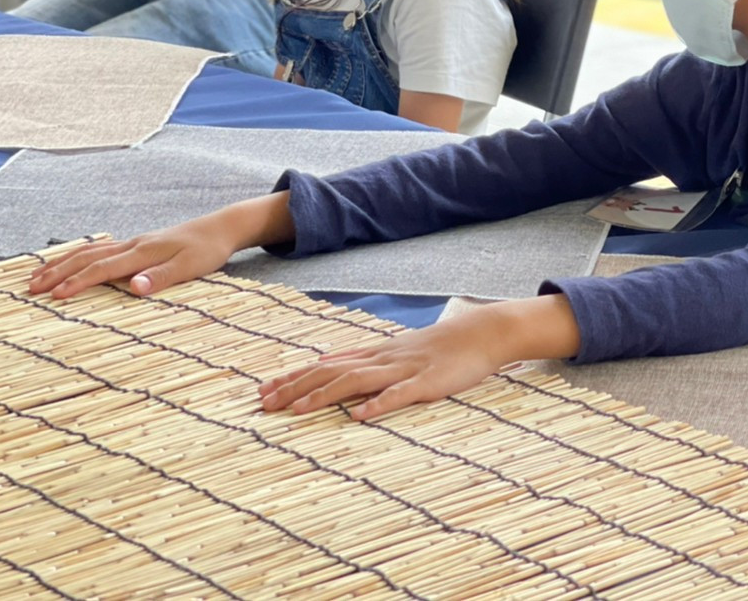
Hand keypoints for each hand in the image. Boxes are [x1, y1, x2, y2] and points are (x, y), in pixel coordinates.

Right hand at [29, 194, 293, 299]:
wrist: (221, 227)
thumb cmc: (208, 249)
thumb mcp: (191, 266)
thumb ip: (163, 277)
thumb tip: (135, 288)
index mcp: (143, 252)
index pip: (103, 269)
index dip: (78, 282)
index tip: (55, 296)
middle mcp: (133, 245)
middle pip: (87, 257)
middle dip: (57, 272)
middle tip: (30, 288)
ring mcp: (133, 243)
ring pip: (89, 251)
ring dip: (62, 263)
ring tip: (37, 276)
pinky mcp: (137, 244)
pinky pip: (99, 249)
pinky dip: (78, 255)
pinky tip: (69, 261)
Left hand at [259, 312, 506, 420]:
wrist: (483, 331)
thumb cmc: (444, 345)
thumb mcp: (400, 349)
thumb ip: (367, 358)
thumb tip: (333, 362)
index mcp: (377, 353)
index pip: (327, 363)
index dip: (294, 377)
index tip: (264, 391)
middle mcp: (383, 359)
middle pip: (332, 371)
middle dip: (296, 388)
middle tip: (263, 404)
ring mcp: (404, 370)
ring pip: (357, 381)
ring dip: (324, 395)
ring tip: (296, 411)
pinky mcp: (428, 383)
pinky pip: (400, 394)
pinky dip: (378, 405)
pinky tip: (359, 416)